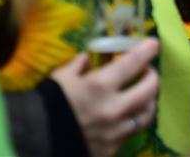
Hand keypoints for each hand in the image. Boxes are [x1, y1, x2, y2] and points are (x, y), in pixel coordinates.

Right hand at [52, 38, 159, 156]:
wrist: (35, 142)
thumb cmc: (47, 105)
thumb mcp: (61, 78)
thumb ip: (79, 65)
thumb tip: (87, 59)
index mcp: (100, 86)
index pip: (133, 62)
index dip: (146, 51)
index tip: (153, 44)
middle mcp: (114, 108)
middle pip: (150, 89)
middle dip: (152, 76)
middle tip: (148, 71)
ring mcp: (116, 131)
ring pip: (147, 114)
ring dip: (148, 101)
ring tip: (144, 95)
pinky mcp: (113, 149)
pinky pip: (131, 133)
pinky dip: (132, 121)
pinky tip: (126, 117)